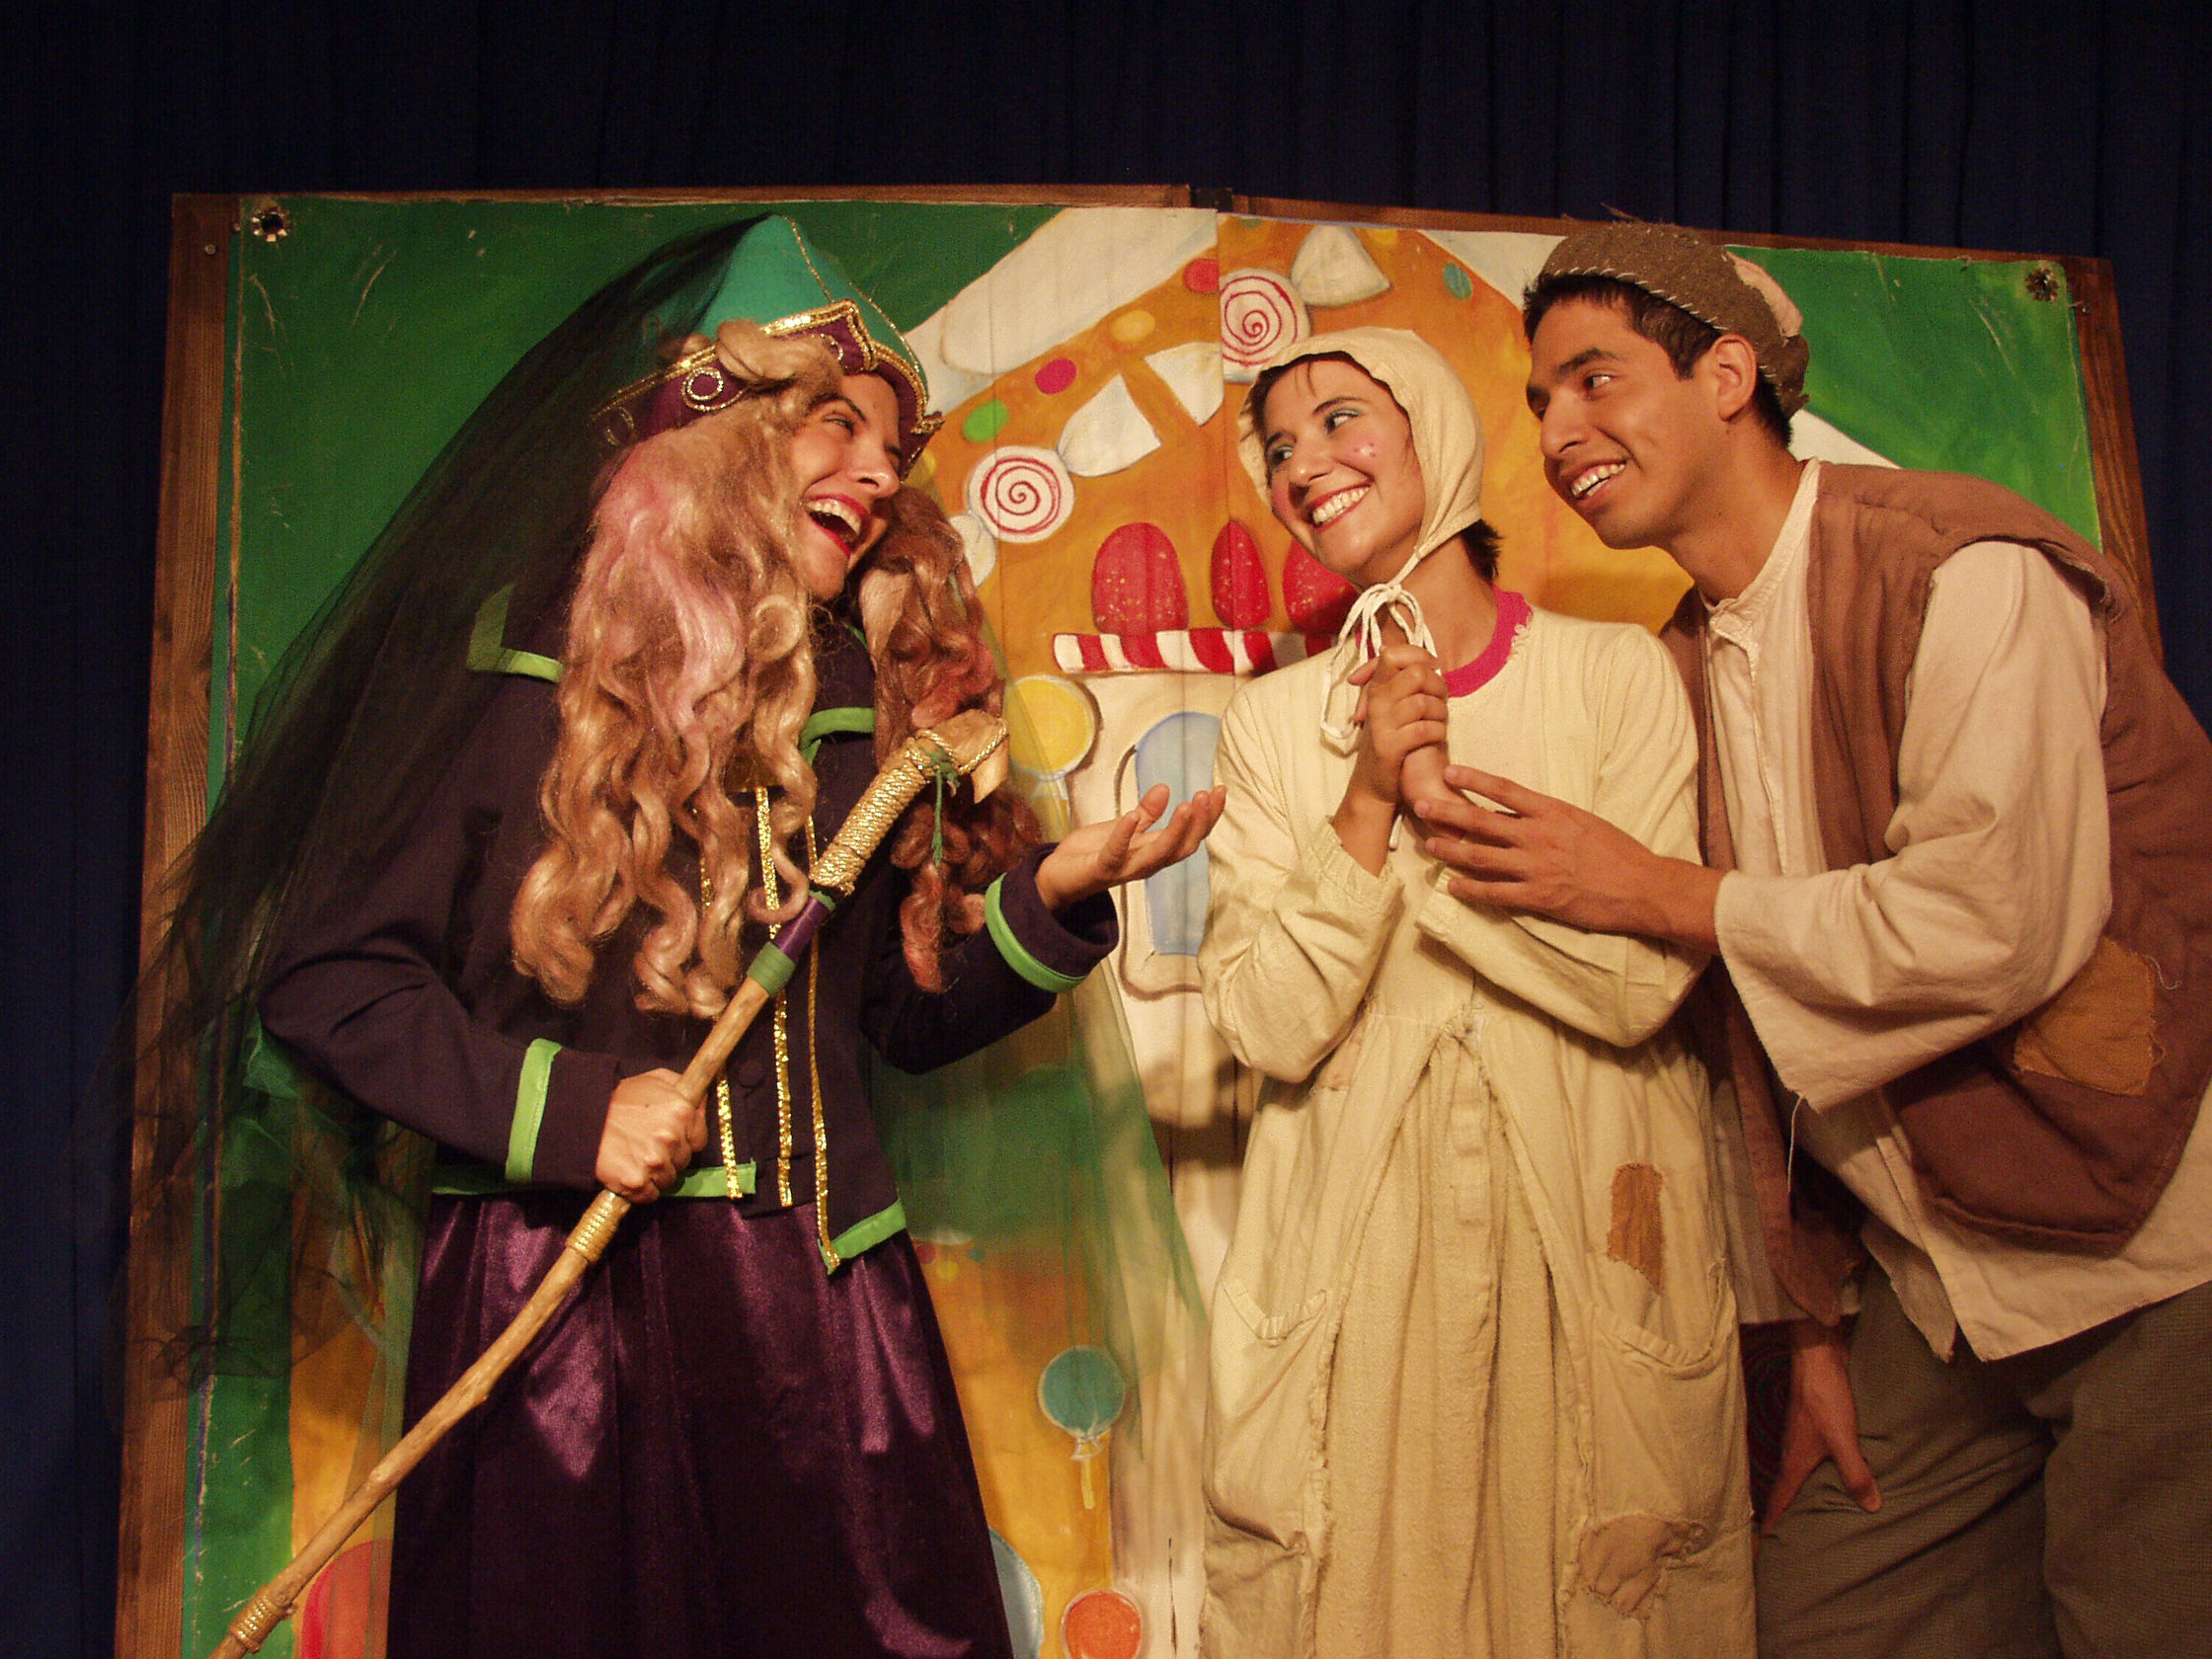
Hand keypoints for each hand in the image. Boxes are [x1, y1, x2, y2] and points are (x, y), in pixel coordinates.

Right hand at [593, 1067, 706, 1202]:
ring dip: (655, 1174)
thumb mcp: (655, 1079)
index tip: (670, 1140)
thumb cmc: (620, 1097)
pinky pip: (650, 1195)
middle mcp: (672, 1139)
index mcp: (682, 1112)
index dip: (685, 1141)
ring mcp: (654, 1162)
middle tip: (647, 1146)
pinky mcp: (636, 1182)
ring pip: (667, 1180)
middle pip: (683, 1162)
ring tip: (635, 1158)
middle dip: (669, 1157)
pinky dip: (642, 1190)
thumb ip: (683, 1086)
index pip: (699, 1141)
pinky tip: (630, 1173)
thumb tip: (701, 1098)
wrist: (581, 1117)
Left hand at [1035, 783, 1226, 909]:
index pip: (1190, 836)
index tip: (1220, 791)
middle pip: (1183, 848)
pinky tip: (1133, 816)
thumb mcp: (1123, 827)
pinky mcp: (1102, 869)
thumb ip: (1146, 813)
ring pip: (1159, 854)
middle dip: (1199, 823)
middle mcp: (1146, 863)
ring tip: (1187, 805)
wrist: (1057, 876)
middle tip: (1207, 795)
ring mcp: (1126, 868)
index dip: (1208, 816)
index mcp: (1154, 851)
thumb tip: (1165, 788)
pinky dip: (1125, 835)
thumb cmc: (1092, 853)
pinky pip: (1116, 853)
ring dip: (1175, 831)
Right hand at [1343, 645, 1449, 810]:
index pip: (1393, 654)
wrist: (1374, 784)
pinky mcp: (1389, 746)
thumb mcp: (1391, 708)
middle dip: (1438, 687)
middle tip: (1440, 702)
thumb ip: (1401, 682)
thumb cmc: (1391, 741)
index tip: (1432, 668)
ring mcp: (1381, 724)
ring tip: (1439, 723)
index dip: (1419, 656)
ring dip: (1440, 713)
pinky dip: (1437, 732)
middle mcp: (1376, 702)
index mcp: (1376, 688)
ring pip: (1423, 702)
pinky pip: (1424, 730)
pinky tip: (1436, 738)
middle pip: (1416, 674)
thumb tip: (1417, 656)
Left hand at [1412, 763, 1720, 949]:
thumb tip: (1519, 811)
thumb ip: (1550, 816)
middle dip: (1448, 812)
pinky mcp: (1539, 897)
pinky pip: (1495, 893)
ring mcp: (1536, 868)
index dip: (1474, 779)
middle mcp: (1538, 836)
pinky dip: (1471, 889)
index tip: (1450, 771)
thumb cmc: (1618, 851)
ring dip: (1452, 850)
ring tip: (1430, 844)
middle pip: (1482, 821)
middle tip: (1422, 804)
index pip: (1504, 790)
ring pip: (1481, 857)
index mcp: (1552, 812)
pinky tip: (1452, 886)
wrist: (1643, 886)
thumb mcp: (1584, 820)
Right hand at [1763, 1319, 1881, 1531]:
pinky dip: (1818, 1470)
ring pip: (1801, 1470)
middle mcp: (1793, 1450)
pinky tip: (1834, 1471)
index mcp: (1794, 1459)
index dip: (1775, 1519)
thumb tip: (1871, 1507)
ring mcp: (1802, 1436)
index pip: (1780, 1497)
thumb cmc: (1824, 1398)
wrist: (1818, 1357)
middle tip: (1794, 1533)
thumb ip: (1856, 1473)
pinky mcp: (1814, 1424)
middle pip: (1788, 1486)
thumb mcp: (1843, 1439)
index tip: (1769, 1539)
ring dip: (1805, 1489)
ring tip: (1817, 1508)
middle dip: (1789, 1509)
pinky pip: (1812, 1455)